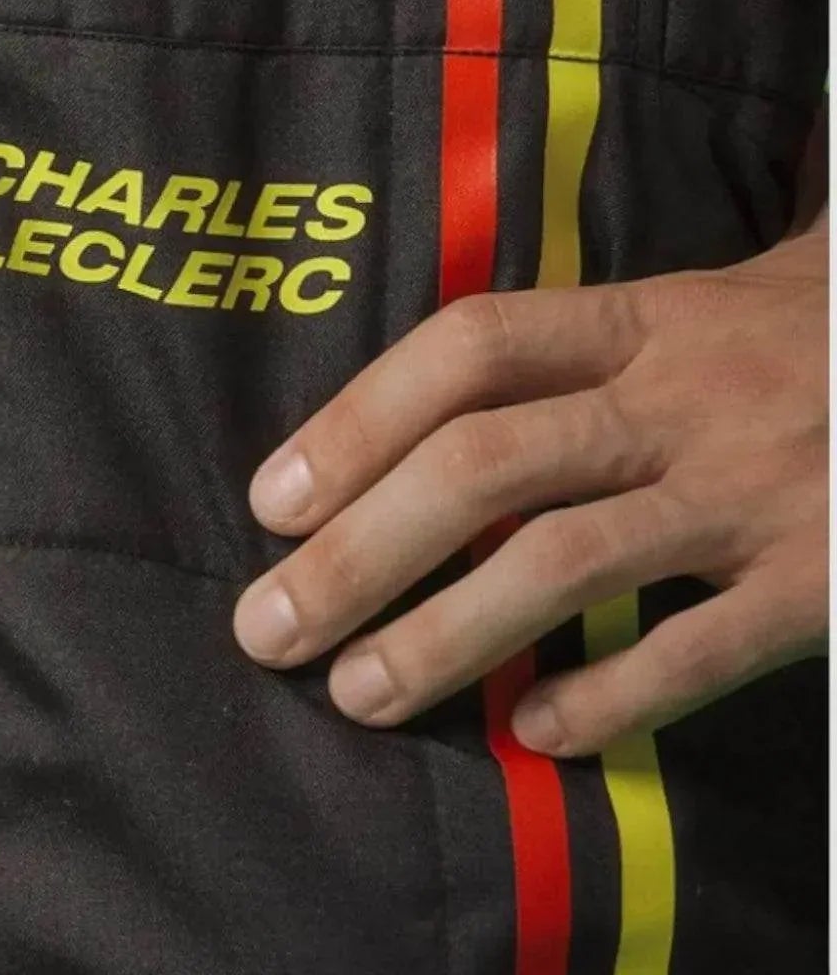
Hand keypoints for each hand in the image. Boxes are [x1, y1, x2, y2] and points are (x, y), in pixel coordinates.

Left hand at [232, 218, 827, 754]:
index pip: (471, 348)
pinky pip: (704, 647)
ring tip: (357, 691)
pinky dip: (612, 693)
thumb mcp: (682, 314)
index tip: (272, 499)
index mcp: (636, 322)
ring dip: (447, 632)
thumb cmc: (793, 339)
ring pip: (569, 559)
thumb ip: (564, 359)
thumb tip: (391, 432)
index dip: (358, 417)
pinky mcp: (827, 579)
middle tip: (266, 624)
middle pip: (487, 463)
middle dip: (359, 549)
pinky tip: (533, 733)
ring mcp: (754, 489)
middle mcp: (683, 397)